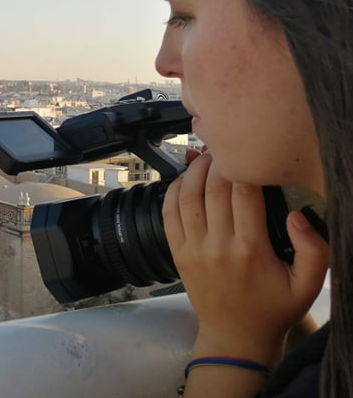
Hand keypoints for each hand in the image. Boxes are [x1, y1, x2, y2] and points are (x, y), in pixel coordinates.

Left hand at [163, 151, 328, 364]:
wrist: (236, 336)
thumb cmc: (275, 308)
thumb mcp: (308, 285)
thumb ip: (314, 249)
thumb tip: (296, 214)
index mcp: (251, 249)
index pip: (244, 193)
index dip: (244, 166)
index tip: (248, 150)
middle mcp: (218, 245)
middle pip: (212, 188)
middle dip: (218, 160)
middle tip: (226, 144)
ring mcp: (193, 248)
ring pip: (187, 196)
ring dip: (194, 170)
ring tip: (206, 155)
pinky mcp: (177, 252)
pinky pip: (168, 213)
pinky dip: (173, 190)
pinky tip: (184, 178)